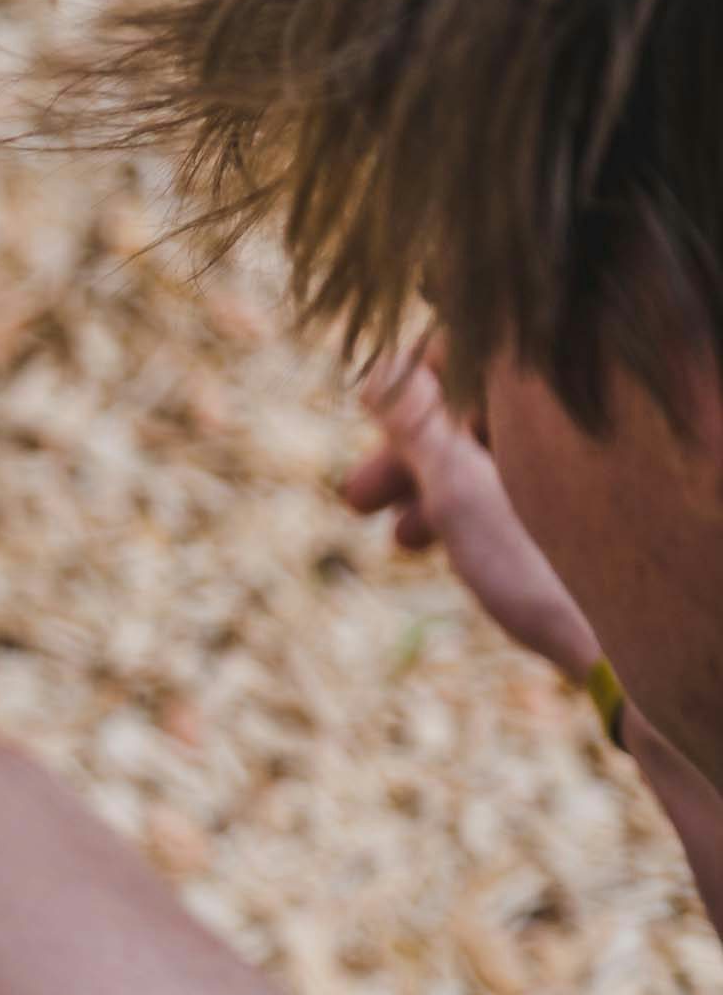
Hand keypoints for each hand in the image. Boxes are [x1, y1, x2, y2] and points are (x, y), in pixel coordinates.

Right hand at [346, 337, 598, 674]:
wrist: (633, 652)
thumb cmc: (548, 568)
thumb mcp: (458, 491)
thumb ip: (416, 423)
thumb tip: (380, 367)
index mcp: (558, 384)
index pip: (472, 343)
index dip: (410, 378)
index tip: (368, 418)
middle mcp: (588, 403)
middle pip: (481, 403)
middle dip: (411, 452)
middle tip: (360, 499)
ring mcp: (604, 450)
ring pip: (504, 447)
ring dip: (438, 487)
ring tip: (403, 540)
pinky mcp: (611, 495)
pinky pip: (535, 477)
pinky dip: (488, 503)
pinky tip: (456, 547)